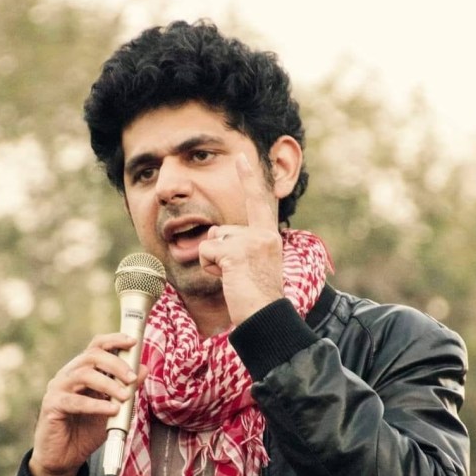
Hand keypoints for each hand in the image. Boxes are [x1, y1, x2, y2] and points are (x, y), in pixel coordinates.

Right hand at [29, 333, 144, 475]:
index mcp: (82, 371)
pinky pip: (75, 401)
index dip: (114, 340)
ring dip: (108, 384)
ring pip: (83, 374)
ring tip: (125, 396)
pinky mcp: (51, 406)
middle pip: (91, 355)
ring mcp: (57, 389)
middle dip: (116, 364)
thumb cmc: (86, 432)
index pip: (96, 346)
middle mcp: (68, 375)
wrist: (64, 459)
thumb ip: (126, 390)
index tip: (133, 342)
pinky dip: (96, 405)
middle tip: (132, 378)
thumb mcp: (113, 409)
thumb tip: (143, 369)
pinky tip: (112, 411)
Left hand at [199, 153, 284, 325]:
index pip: (258, 201)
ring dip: (214, 262)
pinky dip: (210, 268)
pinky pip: (206, 251)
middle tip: (238, 276)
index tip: (241, 156)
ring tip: (234, 279)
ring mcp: (251, 242)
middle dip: (219, 253)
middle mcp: (264, 235)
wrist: (265, 319)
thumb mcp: (253, 266)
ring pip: (211, 240)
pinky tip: (228, 280)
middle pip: (220, 230)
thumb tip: (212, 235)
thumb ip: (239, 245)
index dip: (248, 178)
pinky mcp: (237, 252)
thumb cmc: (256, 300)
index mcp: (269, 237)